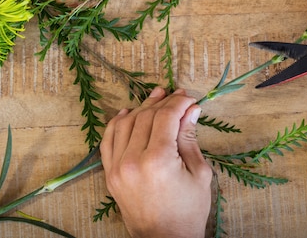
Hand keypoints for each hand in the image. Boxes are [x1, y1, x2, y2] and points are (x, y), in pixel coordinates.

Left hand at [100, 87, 212, 237]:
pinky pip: (108, 140)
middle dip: (162, 102)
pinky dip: (117, 123)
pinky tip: (128, 113)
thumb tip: (191, 109)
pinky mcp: (110, 174)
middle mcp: (132, 160)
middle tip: (177, 96)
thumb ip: (189, 137)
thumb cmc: (188, 210)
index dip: (178, 103)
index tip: (189, 98)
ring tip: (156, 98)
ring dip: (141, 108)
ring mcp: (117, 167)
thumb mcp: (198, 173)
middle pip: (145, 117)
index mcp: (157, 160)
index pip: (165, 117)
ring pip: (125, 124)